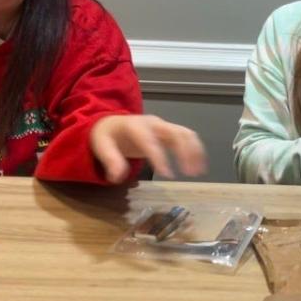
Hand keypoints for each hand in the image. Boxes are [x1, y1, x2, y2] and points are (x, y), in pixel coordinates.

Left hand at [90, 114, 206, 182]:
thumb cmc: (107, 136)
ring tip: (197, 172)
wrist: (111, 123)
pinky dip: (195, 149)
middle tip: (189, 174)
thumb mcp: (102, 147)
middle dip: (185, 152)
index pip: (150, 141)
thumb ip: (111, 160)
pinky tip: (198, 166)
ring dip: (194, 151)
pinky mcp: (169, 131)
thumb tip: (118, 177)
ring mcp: (163, 126)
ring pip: (185, 134)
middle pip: (175, 133)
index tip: (168, 175)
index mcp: (135, 125)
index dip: (160, 157)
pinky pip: (186, 137)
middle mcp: (153, 123)